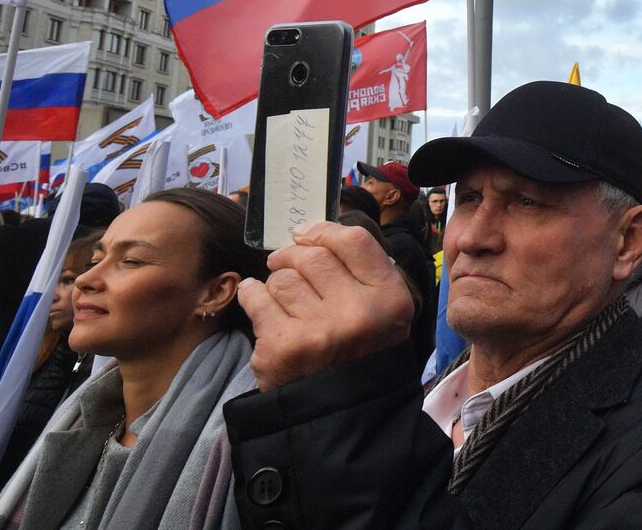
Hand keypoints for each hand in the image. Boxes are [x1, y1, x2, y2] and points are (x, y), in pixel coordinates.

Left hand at [237, 221, 413, 391]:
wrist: (341, 412)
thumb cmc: (361, 351)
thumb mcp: (384, 310)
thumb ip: (361, 271)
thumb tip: (313, 233)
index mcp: (390, 298)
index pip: (354, 241)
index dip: (324, 230)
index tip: (307, 233)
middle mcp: (358, 313)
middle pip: (312, 256)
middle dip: (292, 255)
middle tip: (286, 263)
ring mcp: (319, 330)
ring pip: (283, 277)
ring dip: (277, 282)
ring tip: (283, 298)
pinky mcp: (283, 347)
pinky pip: (257, 296)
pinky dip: (252, 294)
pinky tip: (258, 301)